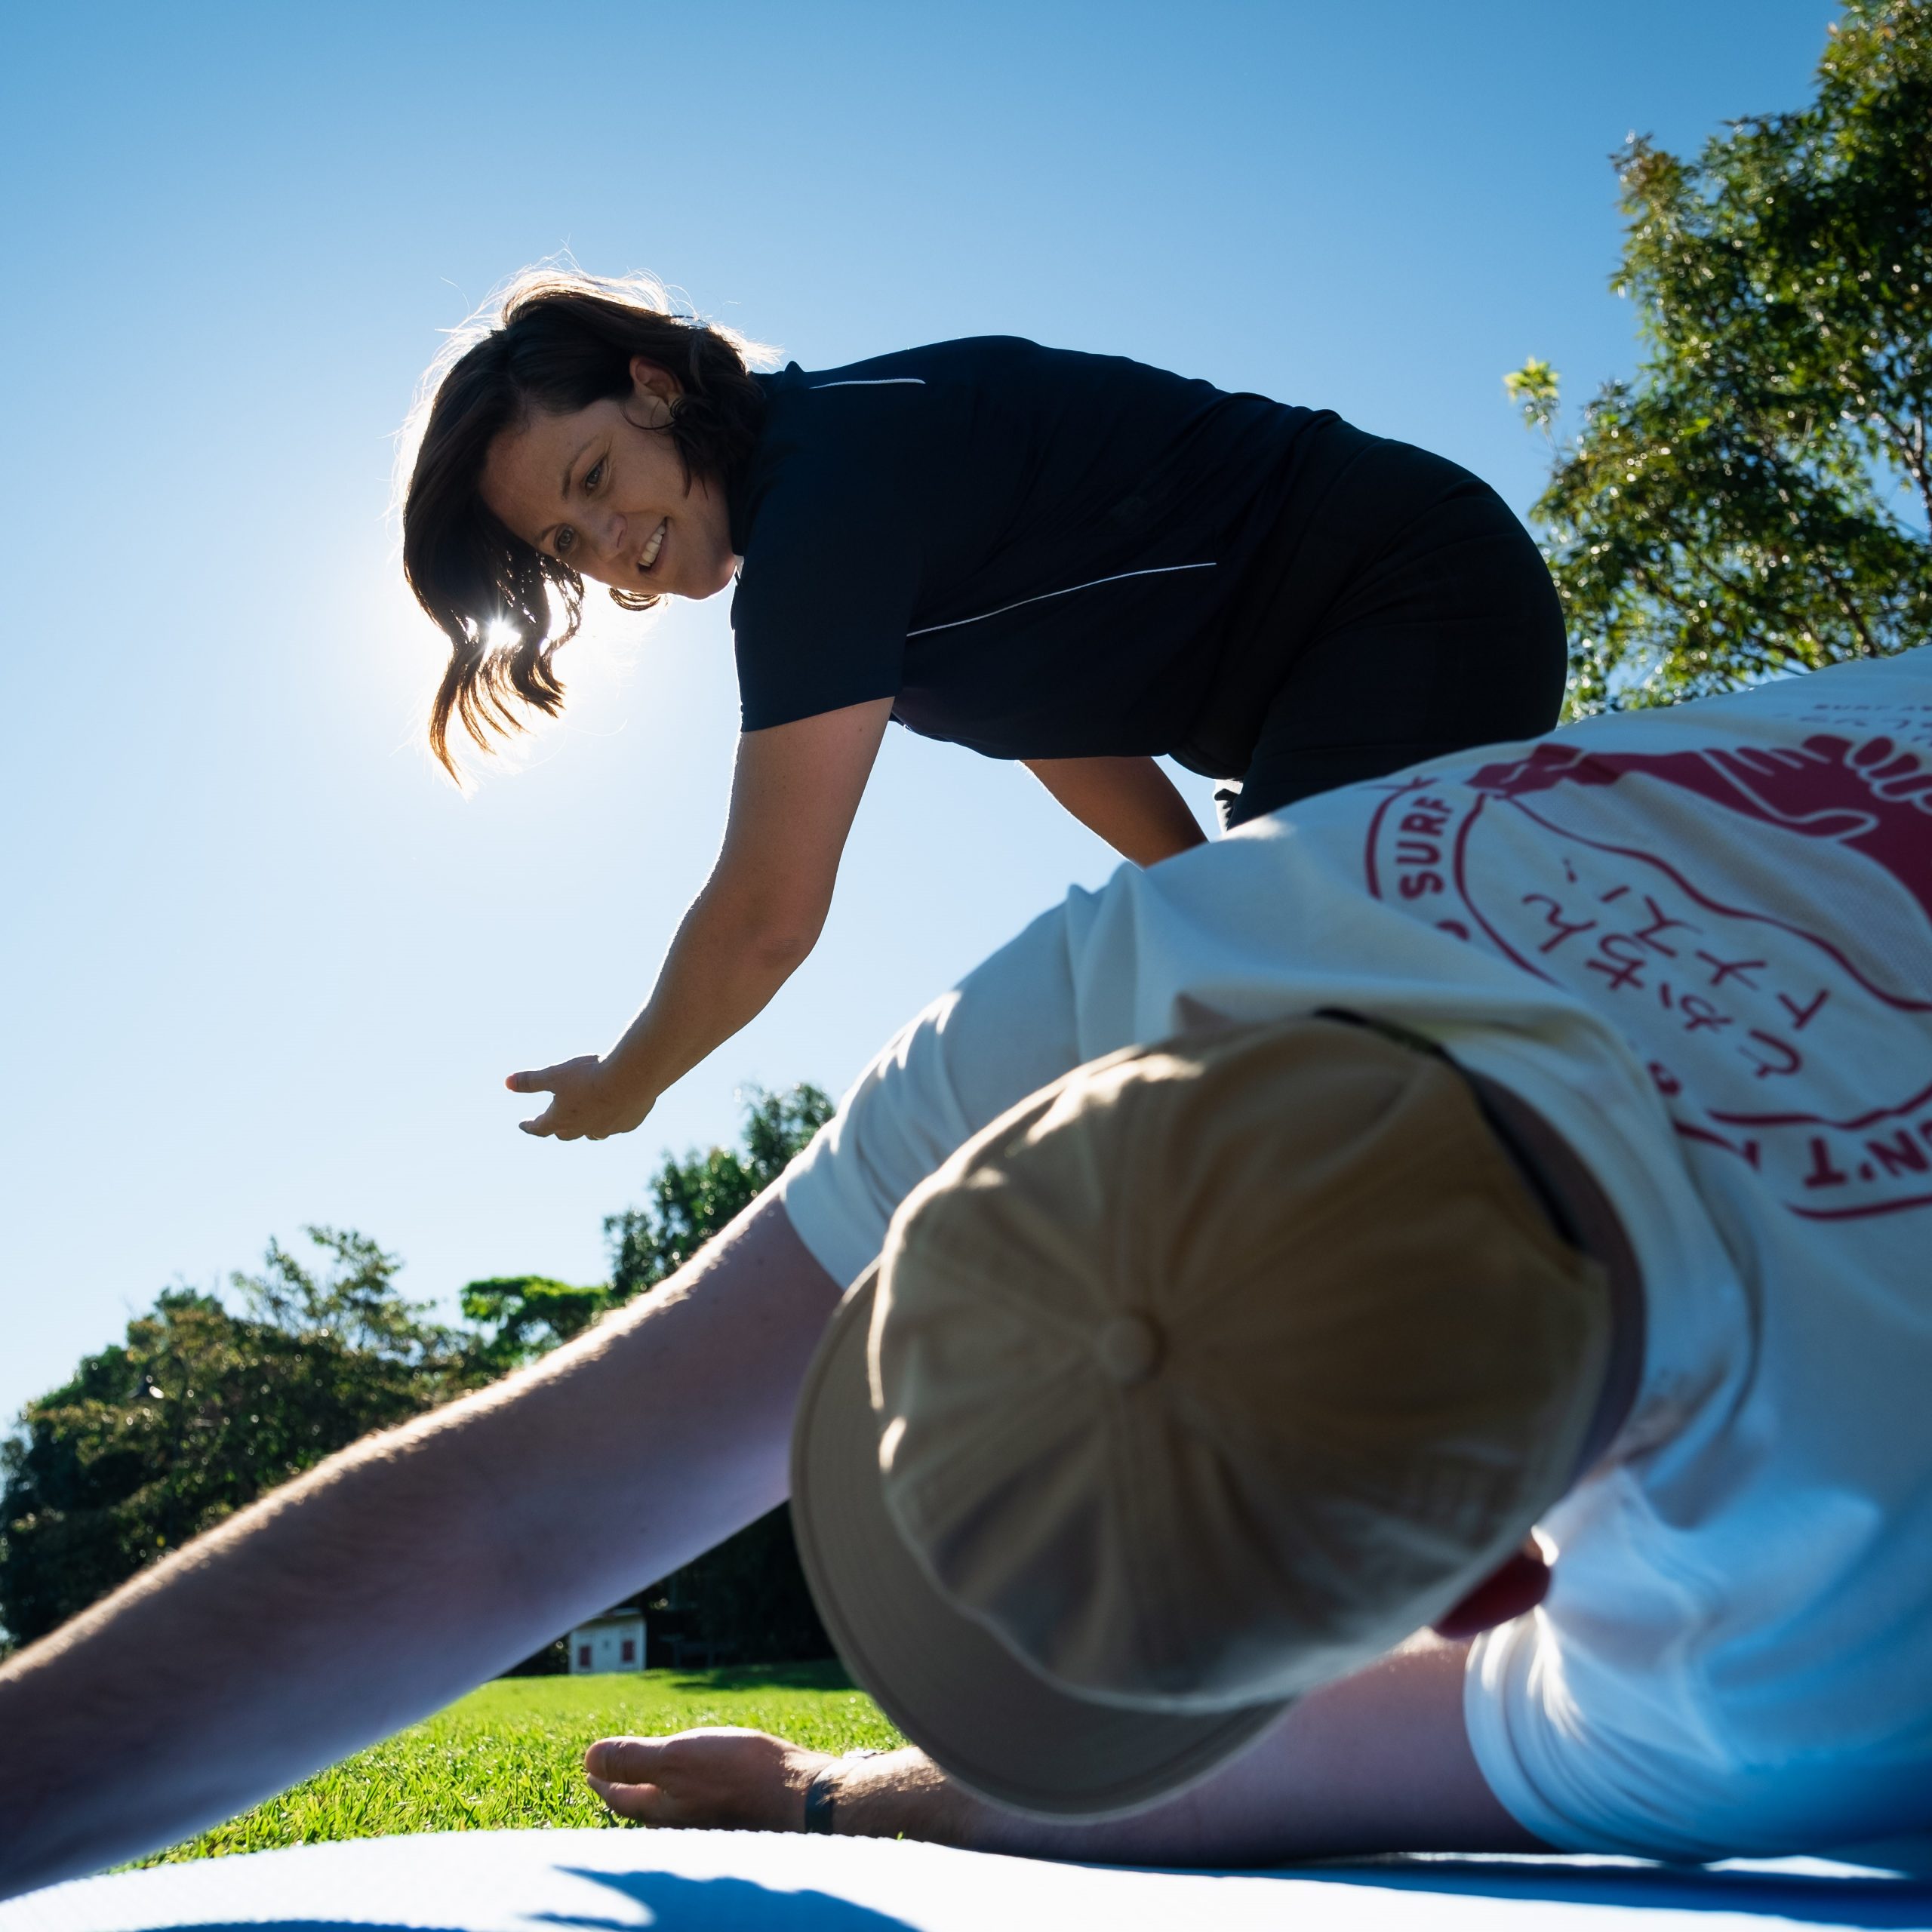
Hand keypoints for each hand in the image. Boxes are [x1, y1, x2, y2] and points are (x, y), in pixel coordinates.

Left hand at [505, 1056, 654, 1140]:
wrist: (630, 1079)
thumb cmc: (589, 1076)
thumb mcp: (554, 1074)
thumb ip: (531, 1081)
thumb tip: (506, 1082)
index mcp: (561, 1119)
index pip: (539, 1127)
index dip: (529, 1125)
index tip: (523, 1125)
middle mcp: (583, 1128)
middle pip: (565, 1134)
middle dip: (557, 1128)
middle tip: (553, 1124)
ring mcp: (607, 1129)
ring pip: (592, 1133)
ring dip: (585, 1128)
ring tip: (585, 1121)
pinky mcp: (628, 1123)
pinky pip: (617, 1126)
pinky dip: (612, 1120)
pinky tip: (615, 1111)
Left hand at [584, 1727, 829, 1829]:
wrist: (799, 1796)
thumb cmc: (738, 1775)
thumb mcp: (677, 1758)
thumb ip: (632, 1759)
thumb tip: (588, 1759)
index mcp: (660, 1810)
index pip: (619, 1797)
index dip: (601, 1779)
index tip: (589, 1770)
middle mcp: (680, 1824)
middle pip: (642, 1806)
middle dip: (625, 1789)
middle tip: (611, 1776)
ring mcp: (707, 1822)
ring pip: (669, 1808)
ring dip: (654, 1791)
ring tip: (649, 1778)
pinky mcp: (732, 1816)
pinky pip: (695, 1805)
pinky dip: (684, 1793)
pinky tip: (697, 1783)